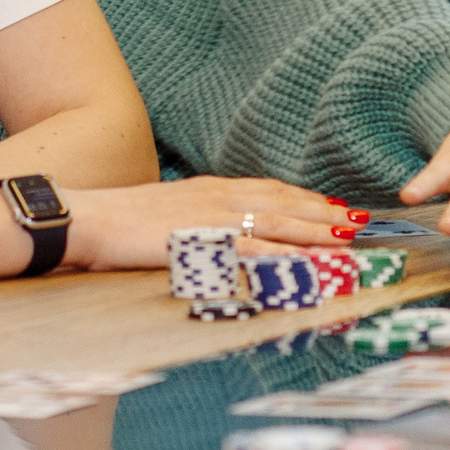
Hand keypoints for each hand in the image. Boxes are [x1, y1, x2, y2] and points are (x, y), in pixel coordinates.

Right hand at [66, 177, 364, 270]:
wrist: (85, 219)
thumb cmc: (118, 224)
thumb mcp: (166, 218)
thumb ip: (198, 224)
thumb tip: (220, 238)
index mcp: (211, 190)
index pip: (271, 191)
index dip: (308, 200)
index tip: (337, 208)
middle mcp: (219, 197)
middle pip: (285, 202)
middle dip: (327, 212)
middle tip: (364, 221)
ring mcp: (213, 217)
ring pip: (279, 221)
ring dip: (319, 229)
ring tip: (352, 236)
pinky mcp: (204, 240)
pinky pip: (255, 247)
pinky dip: (286, 252)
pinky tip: (308, 259)